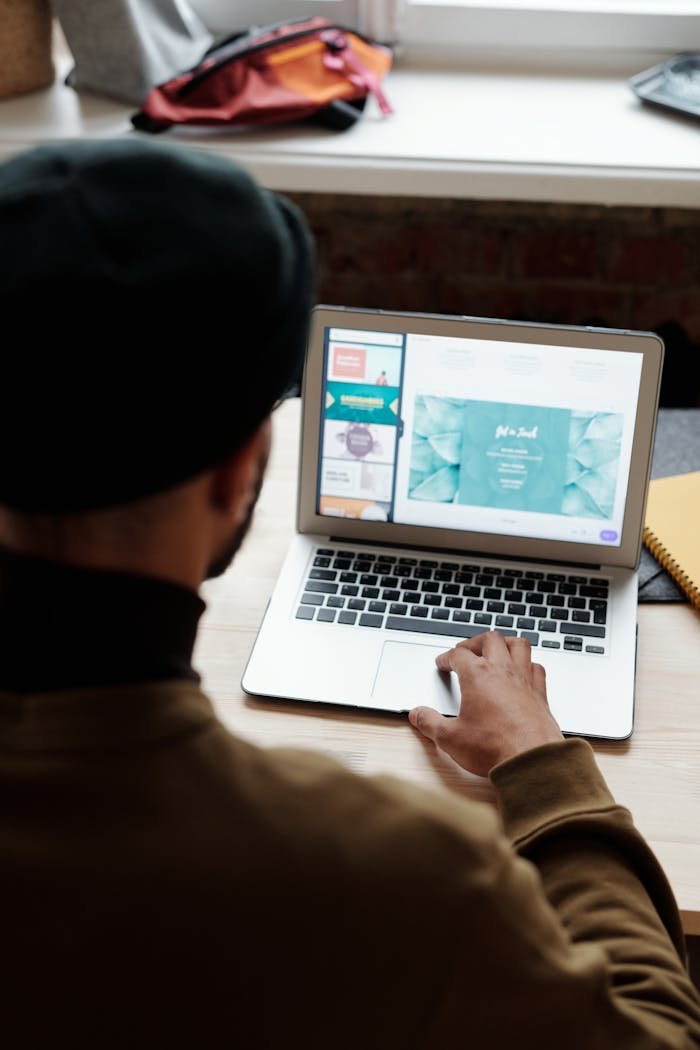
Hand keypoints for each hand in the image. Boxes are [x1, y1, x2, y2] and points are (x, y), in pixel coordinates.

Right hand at [408, 632, 562, 776]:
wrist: (531, 761)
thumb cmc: (494, 747)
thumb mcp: (450, 738)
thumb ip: (430, 723)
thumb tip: (418, 714)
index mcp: (478, 675)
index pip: (458, 655)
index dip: (447, 658)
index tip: (443, 663)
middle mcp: (503, 671)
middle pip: (489, 639)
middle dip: (474, 641)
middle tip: (466, 650)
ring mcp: (524, 680)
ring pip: (518, 645)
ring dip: (504, 643)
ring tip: (496, 648)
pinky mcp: (540, 694)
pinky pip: (536, 667)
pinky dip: (528, 664)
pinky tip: (523, 671)